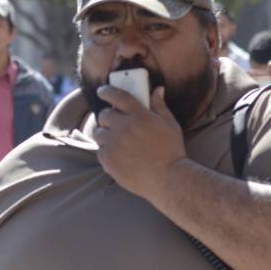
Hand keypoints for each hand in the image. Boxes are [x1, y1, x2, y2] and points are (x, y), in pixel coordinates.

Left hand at [92, 85, 185, 199]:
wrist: (167, 179)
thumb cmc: (171, 150)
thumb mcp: (169, 124)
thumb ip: (159, 105)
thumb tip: (157, 90)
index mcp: (139, 115)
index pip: (117, 95)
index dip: (107, 91)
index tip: (102, 91)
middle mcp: (123, 127)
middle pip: (104, 114)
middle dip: (108, 116)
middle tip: (114, 122)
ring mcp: (114, 144)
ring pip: (99, 133)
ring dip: (105, 134)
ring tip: (116, 140)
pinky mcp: (108, 160)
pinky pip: (100, 150)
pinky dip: (107, 151)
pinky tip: (118, 155)